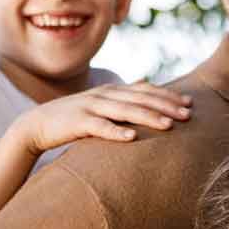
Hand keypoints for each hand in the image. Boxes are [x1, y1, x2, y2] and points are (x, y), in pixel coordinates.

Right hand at [12, 81, 191, 156]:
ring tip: (168, 126)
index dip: (168, 96)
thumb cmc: (75, 119)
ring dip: (148, 117)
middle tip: (187, 115)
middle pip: (140, 99)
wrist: (37, 124)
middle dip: (166, 106)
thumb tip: (146, 93)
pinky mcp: (77, 122)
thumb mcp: (101, 106)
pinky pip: (99, 127)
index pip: (146, 90)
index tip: (190, 104)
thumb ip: (123, 101)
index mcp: (112, 91)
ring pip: (124, 111)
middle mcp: (104, 95)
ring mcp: (90, 107)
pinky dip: (116, 131)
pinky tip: (132, 137)